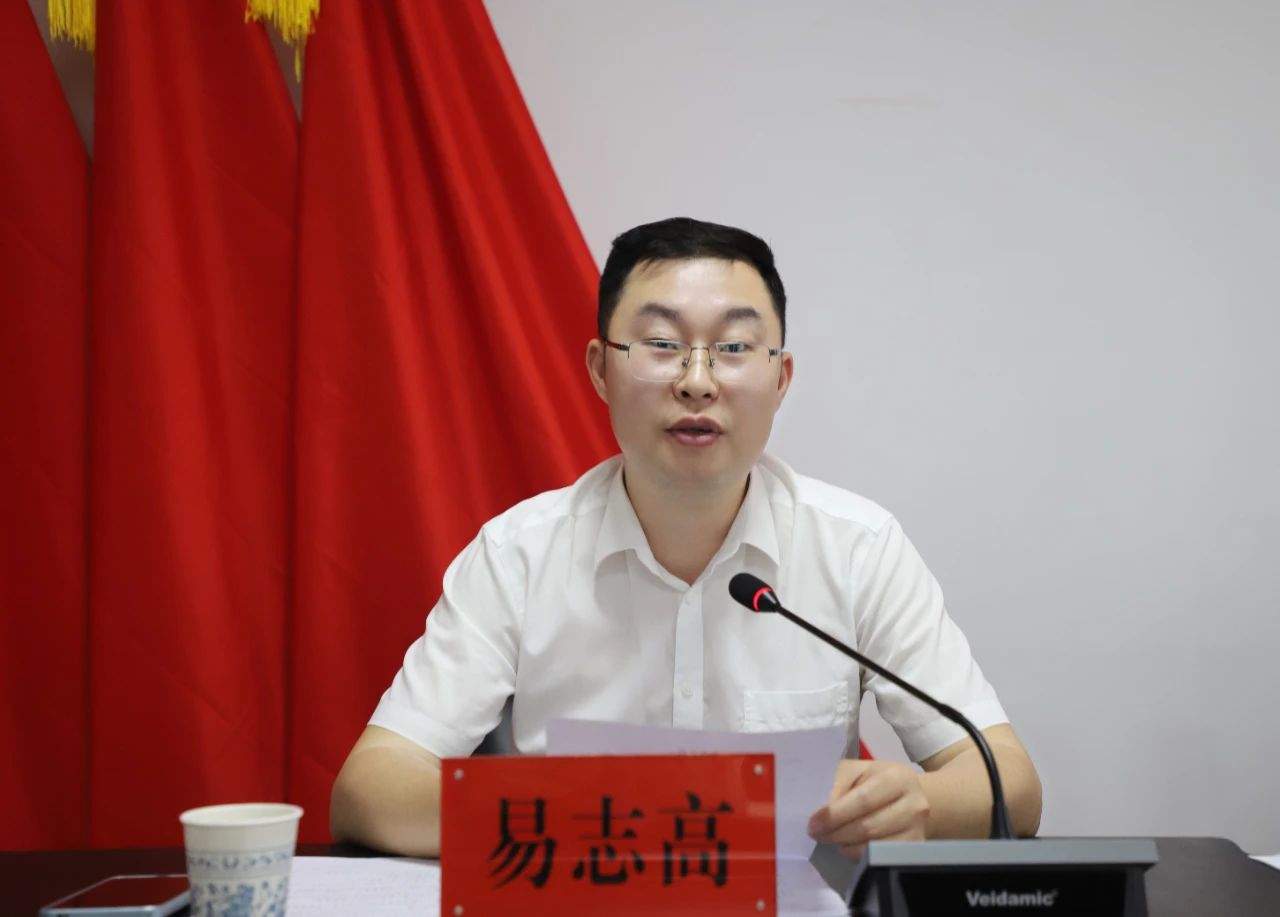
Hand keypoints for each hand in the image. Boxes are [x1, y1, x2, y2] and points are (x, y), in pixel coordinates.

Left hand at [807, 759, 929, 860]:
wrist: (909, 794)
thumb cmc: (876, 779)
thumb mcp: (857, 771)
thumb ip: (838, 784)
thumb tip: (823, 812)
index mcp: (897, 777)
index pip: (863, 800)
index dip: (835, 815)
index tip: (814, 824)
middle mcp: (914, 804)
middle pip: (868, 827)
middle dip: (836, 833)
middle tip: (816, 834)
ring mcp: (917, 829)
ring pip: (872, 847)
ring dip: (845, 846)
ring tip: (831, 838)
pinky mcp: (914, 848)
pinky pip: (879, 858)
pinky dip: (858, 855)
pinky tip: (848, 845)